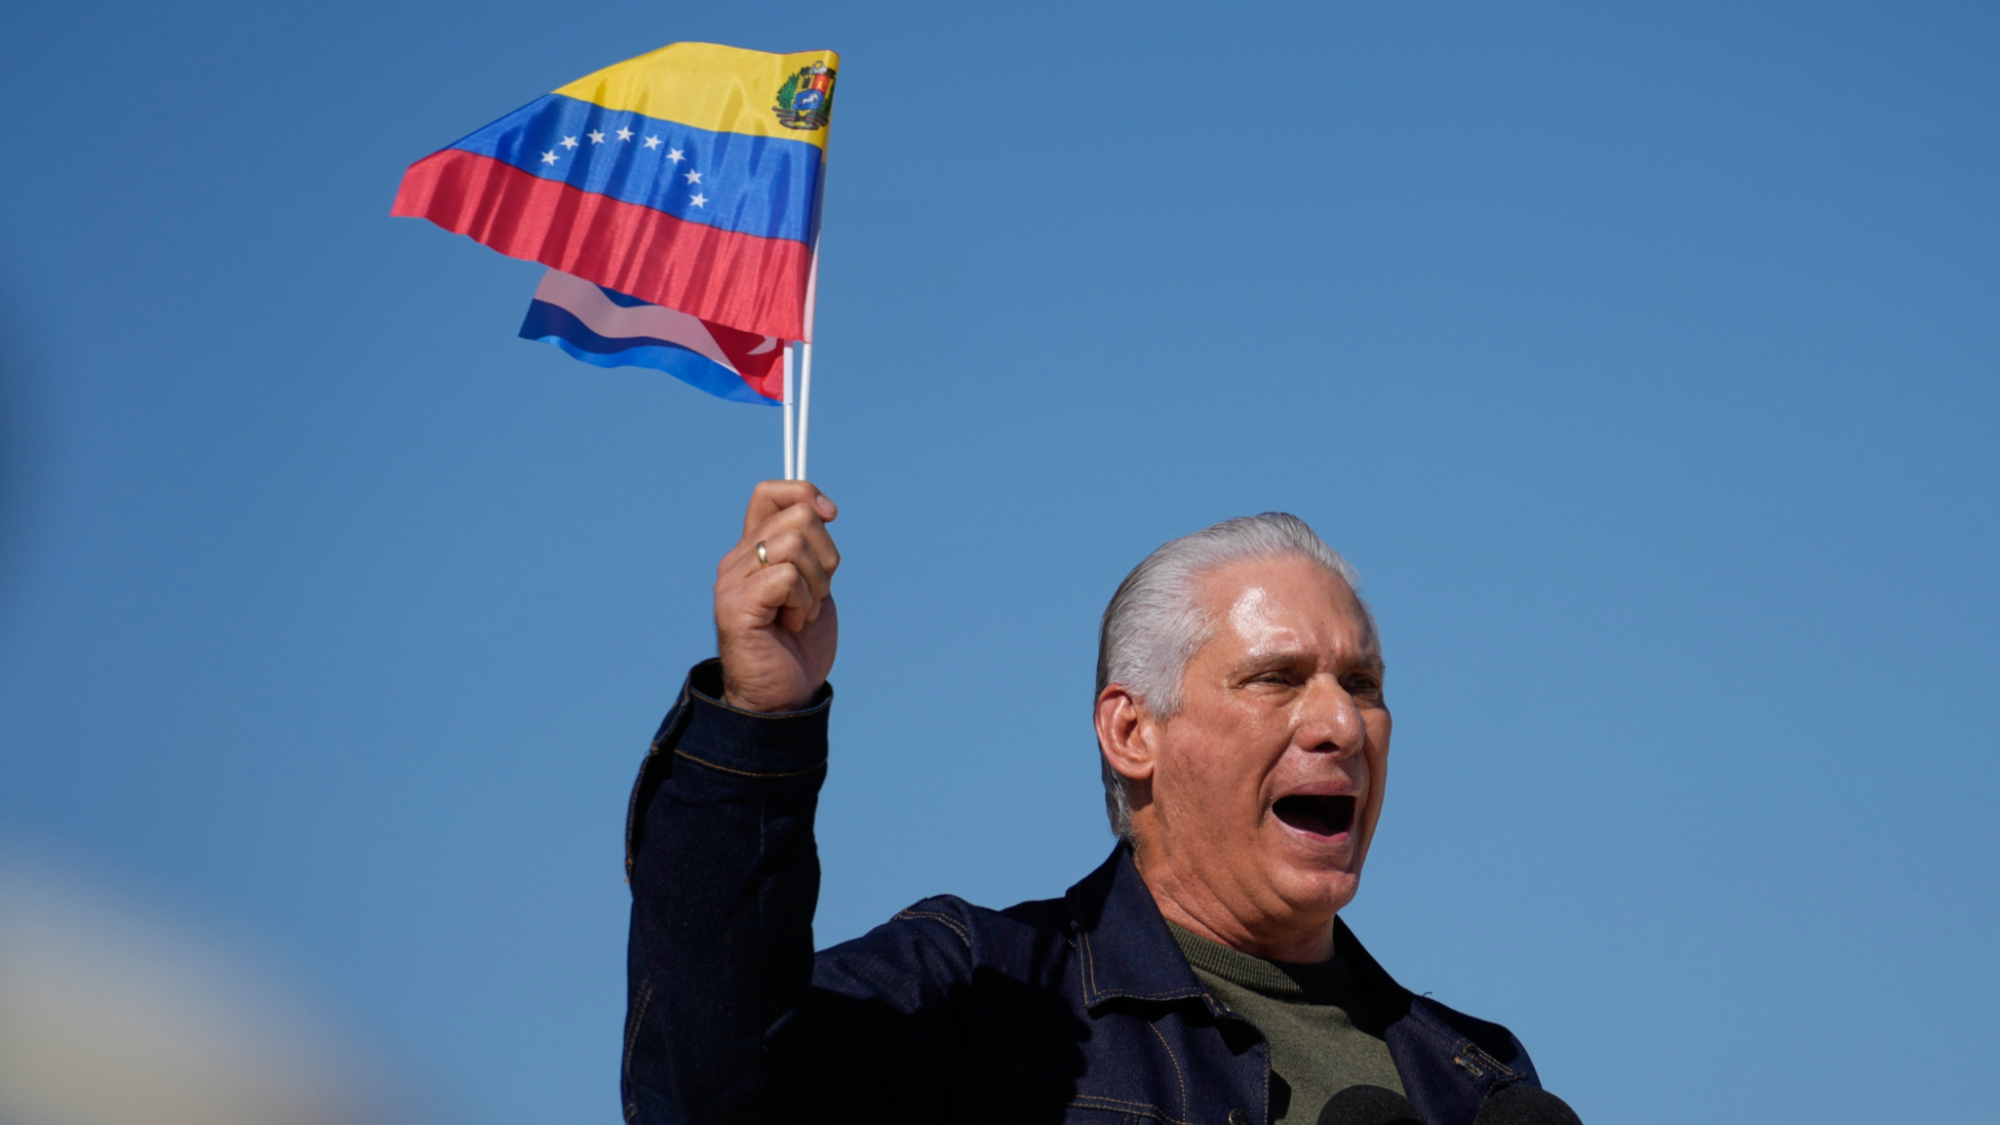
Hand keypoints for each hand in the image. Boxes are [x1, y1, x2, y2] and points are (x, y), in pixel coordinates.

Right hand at [714, 481, 840, 712]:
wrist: (783, 698)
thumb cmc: (799, 646)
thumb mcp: (813, 586)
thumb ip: (811, 549)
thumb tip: (823, 509)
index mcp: (753, 550)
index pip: (770, 492)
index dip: (805, 494)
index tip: (831, 517)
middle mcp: (737, 560)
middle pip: (798, 517)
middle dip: (826, 557)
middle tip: (815, 595)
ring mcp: (732, 582)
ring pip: (795, 545)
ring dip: (816, 585)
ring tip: (801, 613)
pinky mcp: (736, 606)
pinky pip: (787, 577)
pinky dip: (803, 602)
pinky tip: (793, 624)